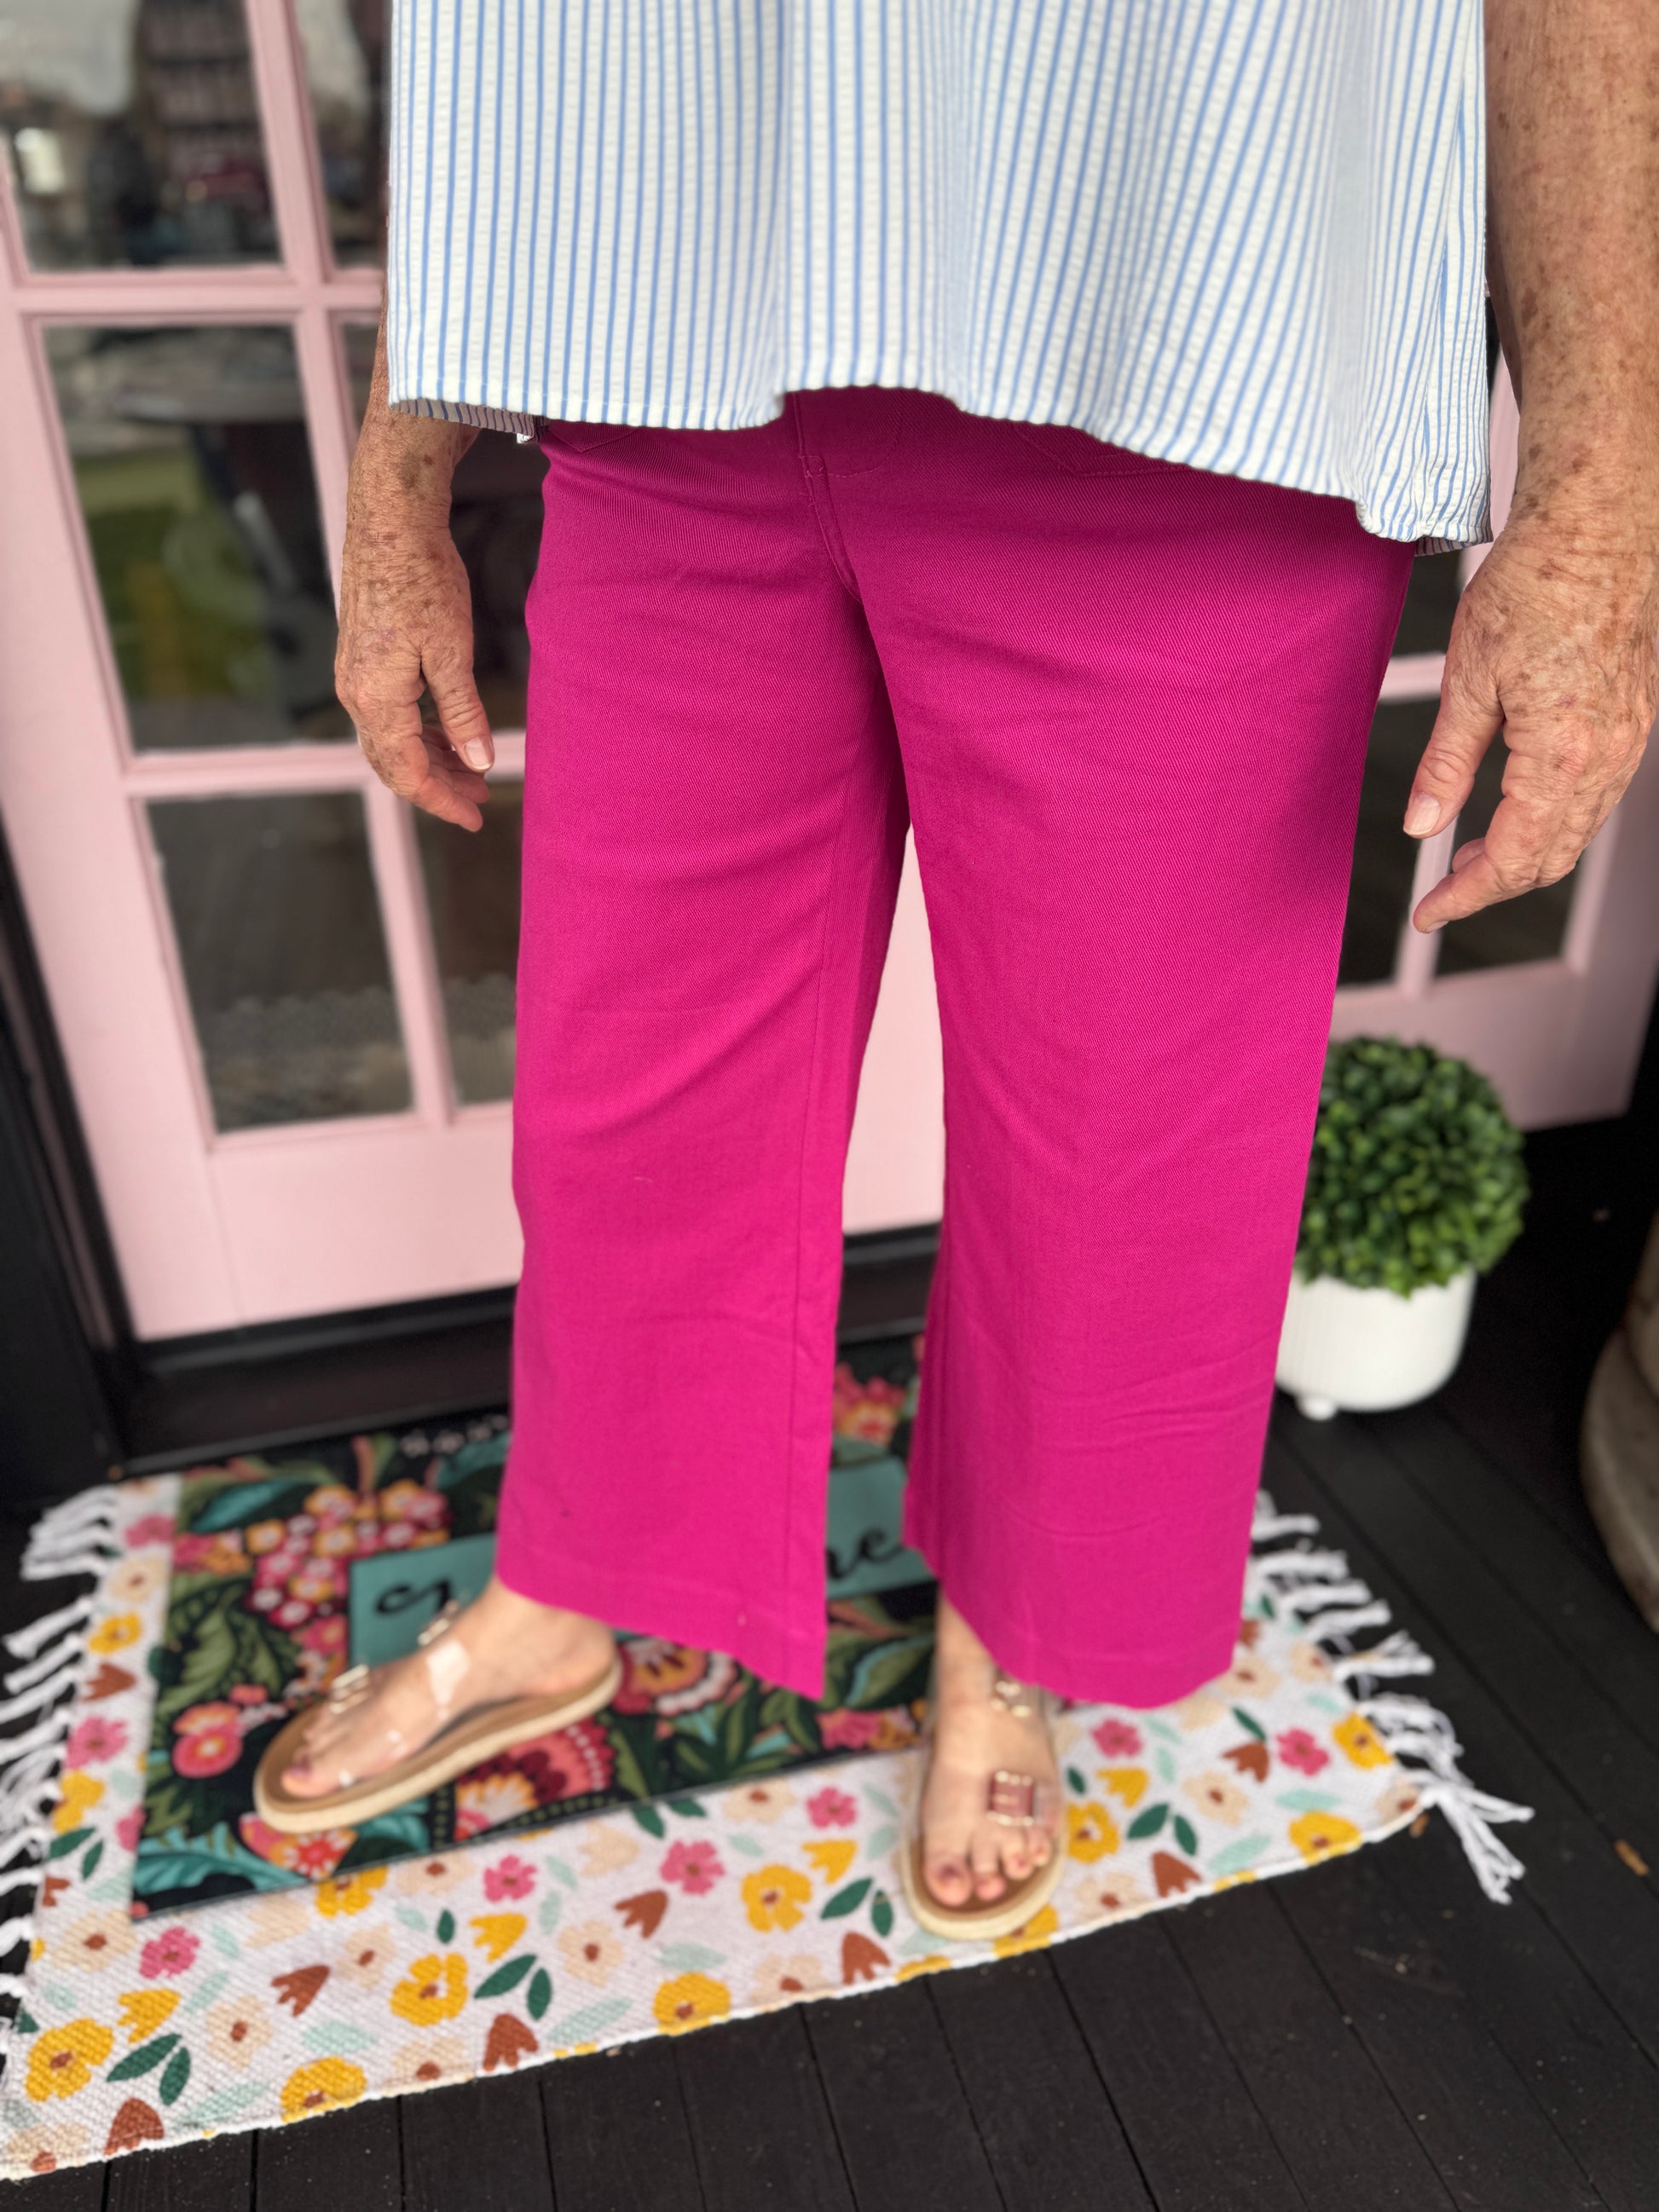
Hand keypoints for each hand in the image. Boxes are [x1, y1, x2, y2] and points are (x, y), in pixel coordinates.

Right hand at [335, 411, 492, 831]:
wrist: (389, 521)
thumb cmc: (422, 579)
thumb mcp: (452, 652)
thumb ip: (464, 712)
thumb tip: (479, 761)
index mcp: (376, 699)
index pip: (407, 773)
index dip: (442, 801)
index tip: (475, 818)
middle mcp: (355, 693)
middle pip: (393, 763)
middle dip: (437, 786)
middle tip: (479, 800)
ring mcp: (353, 675)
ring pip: (389, 739)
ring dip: (429, 759)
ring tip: (470, 770)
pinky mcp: (361, 657)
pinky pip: (386, 714)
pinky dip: (417, 732)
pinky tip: (446, 732)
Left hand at [1404, 490, 1658, 931]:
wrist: (1599, 522)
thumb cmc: (1535, 582)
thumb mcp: (1467, 679)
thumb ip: (1446, 763)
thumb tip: (1422, 825)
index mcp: (1562, 756)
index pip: (1511, 860)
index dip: (1465, 895)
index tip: (1428, 913)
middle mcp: (1607, 756)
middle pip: (1551, 859)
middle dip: (1493, 883)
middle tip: (1442, 888)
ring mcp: (1629, 738)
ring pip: (1577, 830)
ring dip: (1525, 853)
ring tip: (1469, 849)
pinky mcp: (1634, 717)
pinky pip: (1596, 794)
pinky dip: (1553, 817)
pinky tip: (1515, 803)